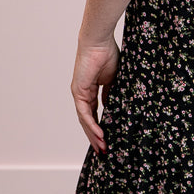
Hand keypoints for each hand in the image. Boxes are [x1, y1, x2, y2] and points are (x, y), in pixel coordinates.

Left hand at [70, 37, 119, 154]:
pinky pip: (85, 113)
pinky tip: (100, 135)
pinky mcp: (78, 92)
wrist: (99, 42)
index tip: (108, 141)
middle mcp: (83, 95)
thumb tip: (114, 108)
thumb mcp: (114, 80)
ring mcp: (79, 94)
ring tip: (103, 148)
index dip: (100, 128)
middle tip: (104, 152)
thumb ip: (112, 94)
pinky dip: (92, 125)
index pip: (94, 115)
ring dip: (94, 135)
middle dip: (96, 137)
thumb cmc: (107, 54)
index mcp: (91, 91)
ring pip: (85, 121)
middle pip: (88, 121)